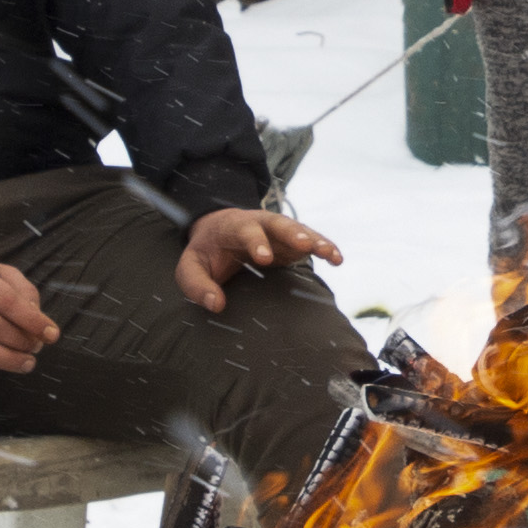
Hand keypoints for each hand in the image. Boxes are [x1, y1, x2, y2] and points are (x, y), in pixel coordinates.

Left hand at [174, 205, 340, 313]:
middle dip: (291, 233)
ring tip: (330, 253)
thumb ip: (197, 285)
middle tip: (304, 245)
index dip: (255, 242)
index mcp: (233, 226)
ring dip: (315, 240)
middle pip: (278, 223)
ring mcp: (278, 230)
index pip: (245, 230)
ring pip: (299, 230)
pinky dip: (324, 247)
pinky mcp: (291, 241)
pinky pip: (310, 241)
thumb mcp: (190, 267)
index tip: (264, 258)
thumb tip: (217, 304)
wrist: (218, 231)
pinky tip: (337, 258)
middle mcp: (260, 223)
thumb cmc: (205, 253)